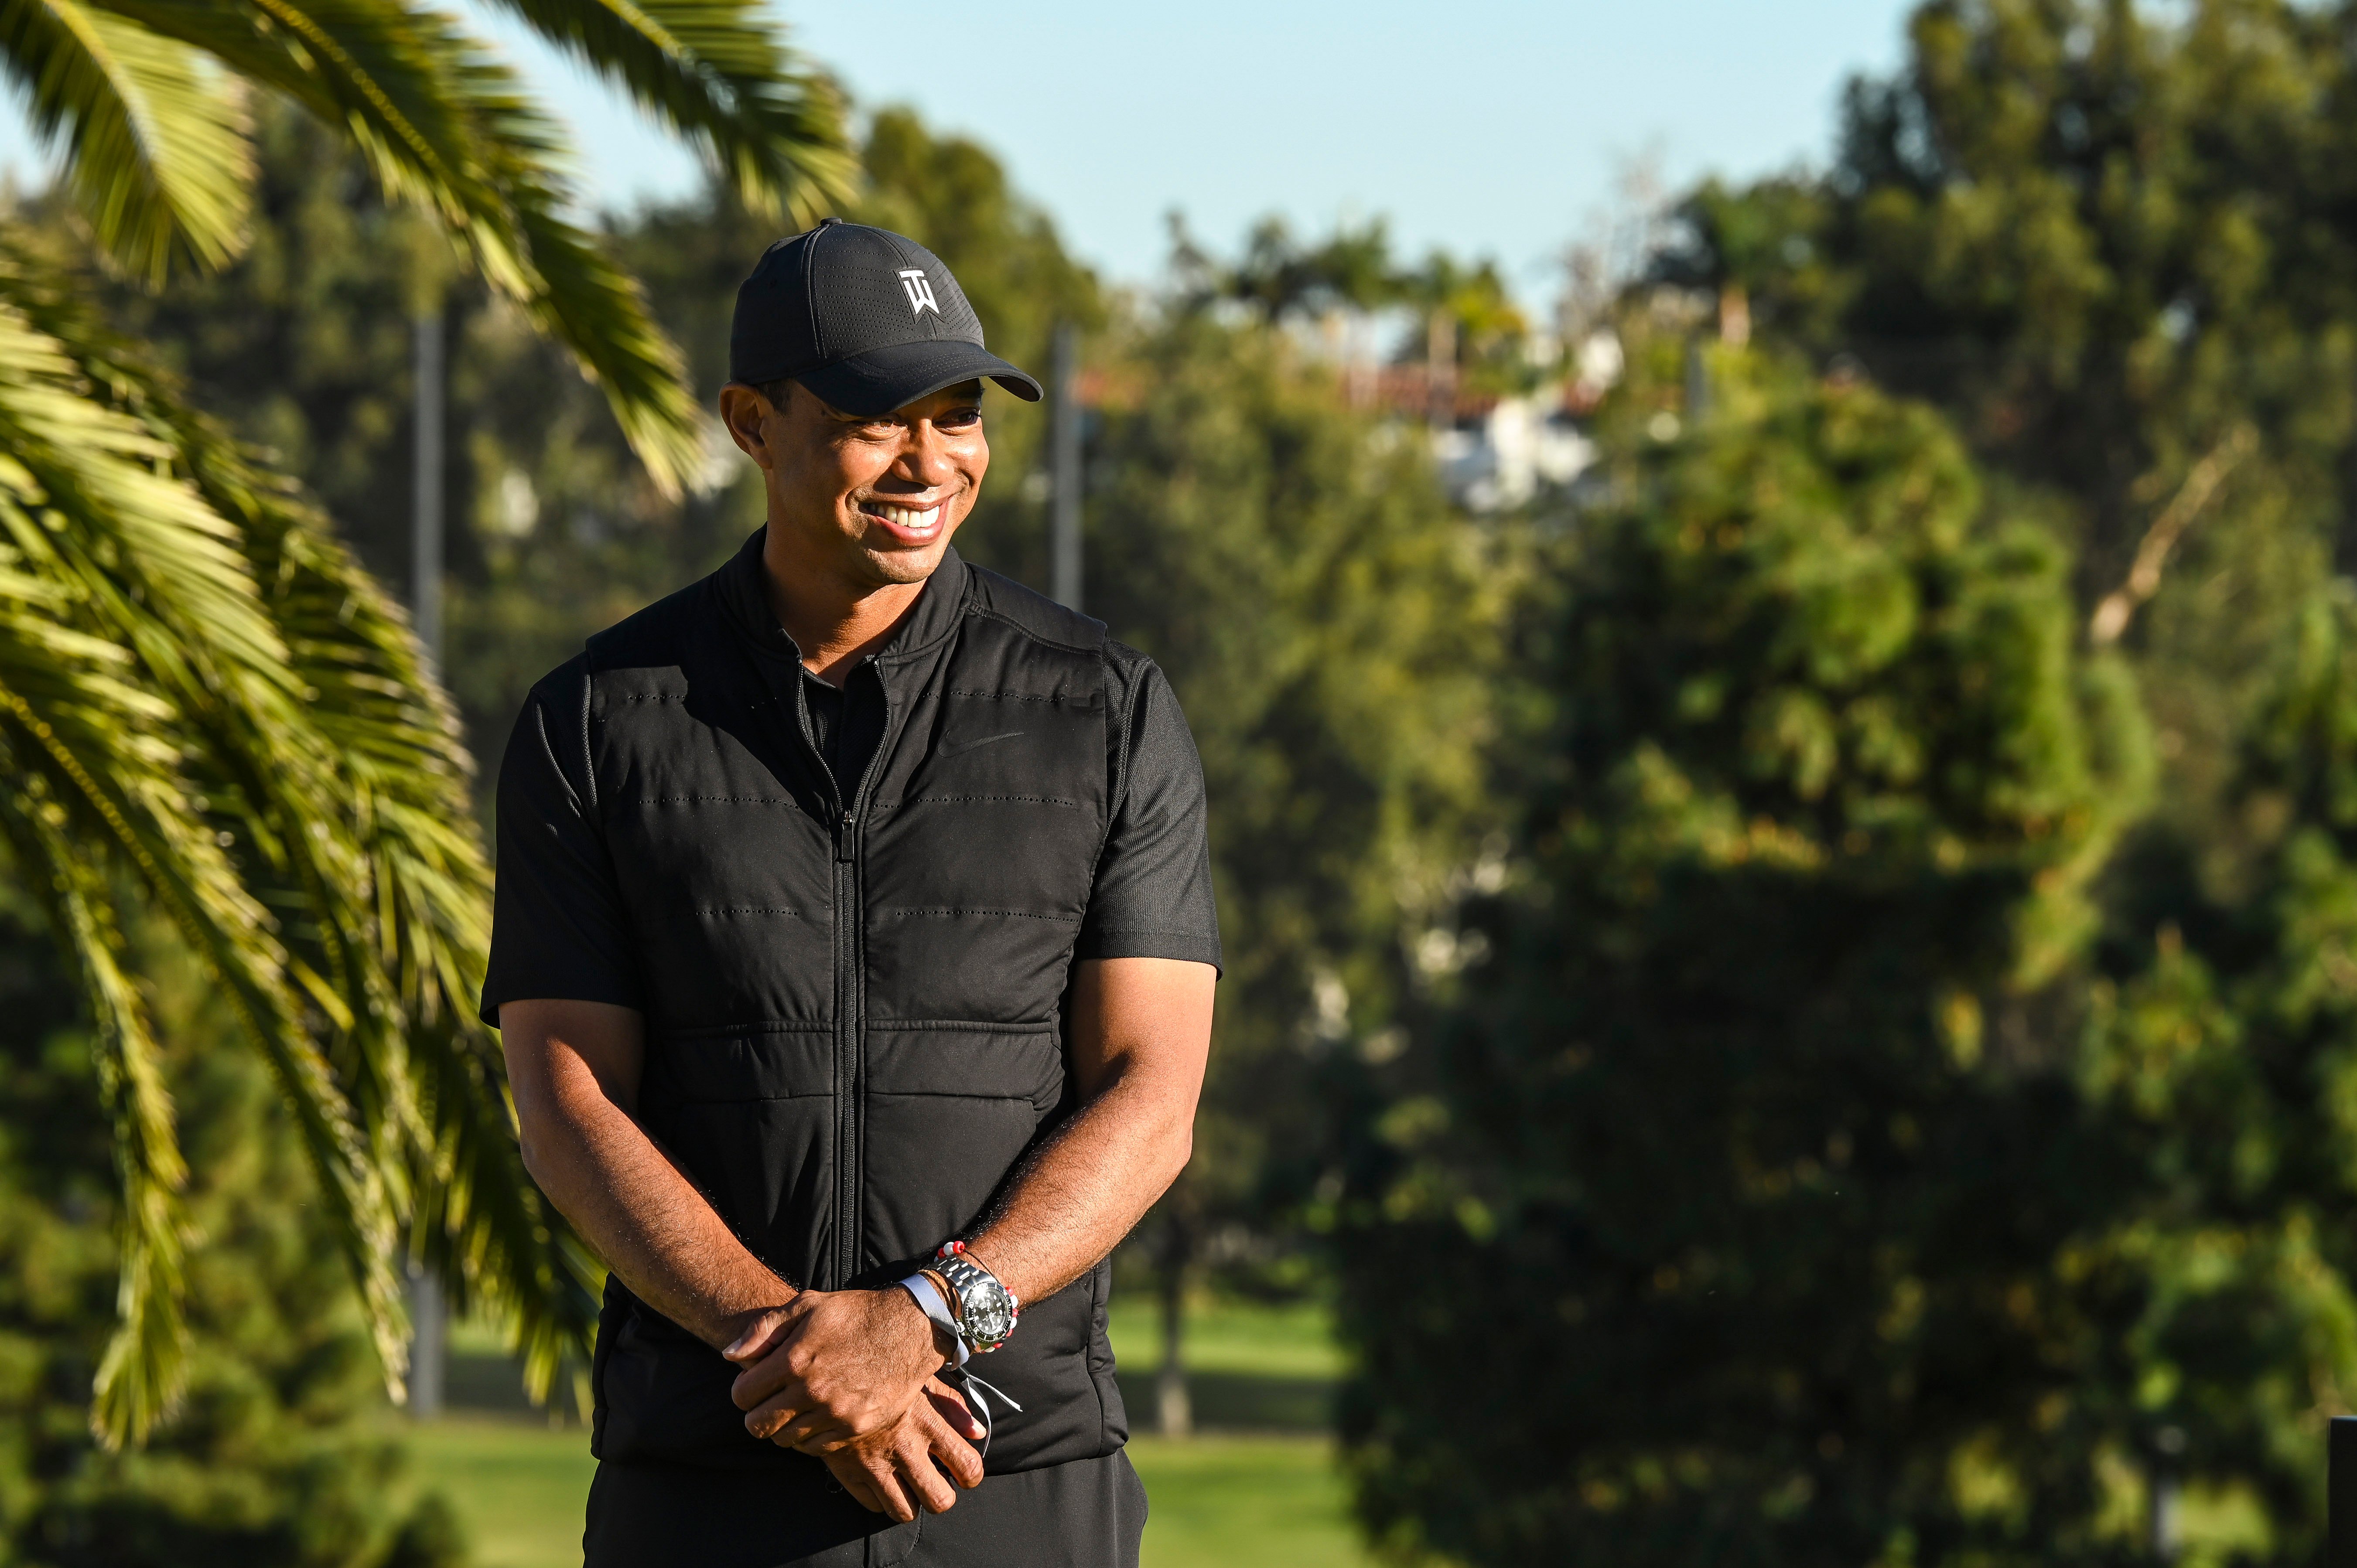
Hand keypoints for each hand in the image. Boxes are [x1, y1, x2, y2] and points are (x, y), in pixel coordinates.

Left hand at [723, 1287, 942, 1448]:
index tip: (754, 1385)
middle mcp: (811, 1391)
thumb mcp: (808, 1304)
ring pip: (784, 1440)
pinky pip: (814, 1448)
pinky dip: (809, 1437)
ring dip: (783, 1426)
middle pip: (758, 1426)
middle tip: (769, 1401)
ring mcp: (834, 1413)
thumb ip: (764, 1329)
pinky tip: (817, 1416)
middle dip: (757, 1414)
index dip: (742, 1391)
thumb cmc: (856, 1314)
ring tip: (795, 1407)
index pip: (742, 1396)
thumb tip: (729, 1355)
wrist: (911, 1330)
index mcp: (794, 1359)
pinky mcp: (854, 1428)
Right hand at [812, 1378, 987, 1519]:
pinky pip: (874, 1507)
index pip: (967, 1466)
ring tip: (908, 1484)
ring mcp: (875, 1465)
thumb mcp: (920, 1377)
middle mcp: (904, 1449)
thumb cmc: (880, 1372)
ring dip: (911, 1502)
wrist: (827, 1373)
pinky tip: (882, 1479)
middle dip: (942, 1496)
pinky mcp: (849, 1474)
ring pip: (905, 1512)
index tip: (965, 1473)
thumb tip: (978, 1432)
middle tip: (935, 1483)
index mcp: (927, 1423)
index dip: (972, 1475)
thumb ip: (952, 1405)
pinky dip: (881, 1499)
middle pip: (939, 1500)